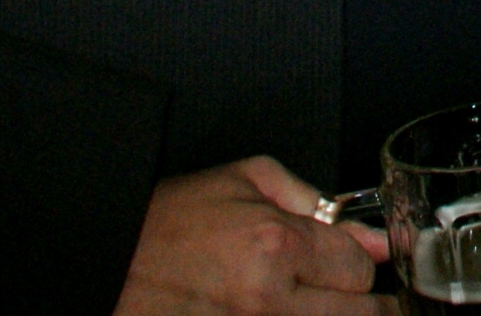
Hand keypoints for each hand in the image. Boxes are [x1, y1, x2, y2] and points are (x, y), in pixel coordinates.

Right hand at [113, 156, 394, 315]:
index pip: (357, 269)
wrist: (110, 262)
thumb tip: (371, 236)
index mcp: (274, 245)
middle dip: (360, 304)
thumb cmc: (172, 219)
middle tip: (342, 291)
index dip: (355, 263)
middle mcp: (267, 300)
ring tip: (307, 298)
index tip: (344, 261)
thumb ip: (315, 202)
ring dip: (328, 315)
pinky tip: (281, 310)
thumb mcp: (247, 179)